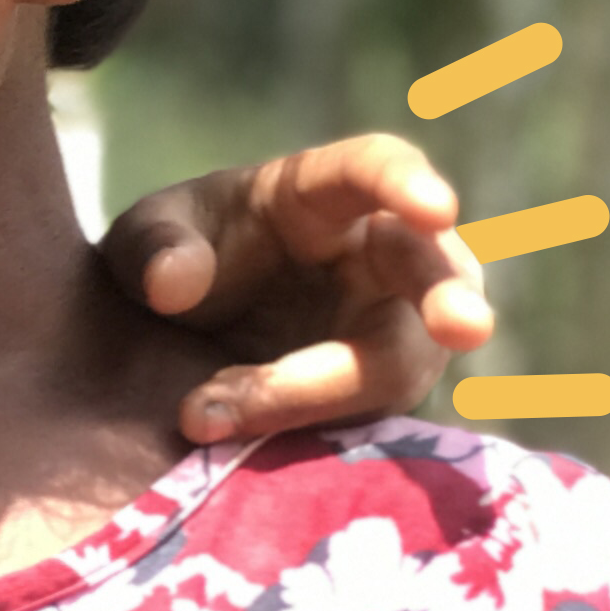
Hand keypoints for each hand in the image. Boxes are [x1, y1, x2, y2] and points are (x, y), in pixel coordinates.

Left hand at [104, 134, 492, 443]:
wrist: (173, 333)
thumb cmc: (178, 254)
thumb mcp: (146, 236)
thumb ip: (153, 247)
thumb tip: (172, 286)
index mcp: (322, 196)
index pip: (374, 168)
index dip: (407, 183)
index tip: (434, 204)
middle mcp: (377, 259)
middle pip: (433, 271)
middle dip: (450, 298)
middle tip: (463, 328)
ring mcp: (389, 331)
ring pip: (399, 363)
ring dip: (325, 394)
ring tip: (219, 414)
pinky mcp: (375, 397)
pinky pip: (367, 420)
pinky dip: (304, 431)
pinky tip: (239, 442)